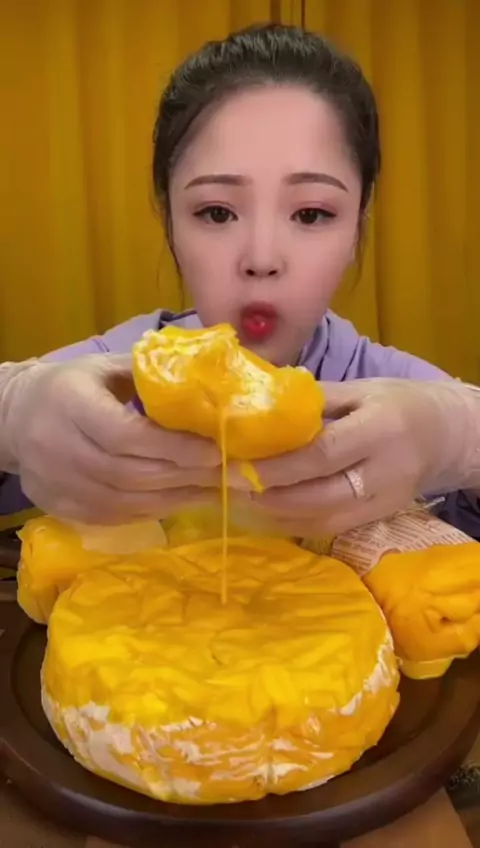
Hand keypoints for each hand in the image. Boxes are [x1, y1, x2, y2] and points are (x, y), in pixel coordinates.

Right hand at [0, 355, 221, 523]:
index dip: (173, 447)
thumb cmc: (70, 386)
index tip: (215, 450)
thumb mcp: (105, 367)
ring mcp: (57, 484)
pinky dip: (155, 510)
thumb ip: (151, 378)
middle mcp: (59, 447)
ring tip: (216, 490)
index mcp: (71, 403)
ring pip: (126, 501)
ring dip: (177, 497)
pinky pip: (117, 516)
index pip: (126, 434)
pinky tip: (183, 499)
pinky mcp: (62, 509)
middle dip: (185, 475)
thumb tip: (210, 392)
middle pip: (130, 472)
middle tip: (230, 474)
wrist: (12, 419)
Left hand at [248, 378, 479, 536]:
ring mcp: (383, 502)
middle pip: (318, 495)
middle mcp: (383, 472)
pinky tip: (266, 512)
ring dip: (275, 512)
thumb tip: (261, 407)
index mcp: (379, 430)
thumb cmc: (399, 403)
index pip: (321, 455)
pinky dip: (294, 523)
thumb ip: (314, 401)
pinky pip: (330, 528)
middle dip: (268, 493)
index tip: (236, 464)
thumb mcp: (360, 389)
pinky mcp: (378, 519)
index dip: (276, 465)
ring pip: (322, 519)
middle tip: (228, 486)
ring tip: (239, 499)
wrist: (448, 435)